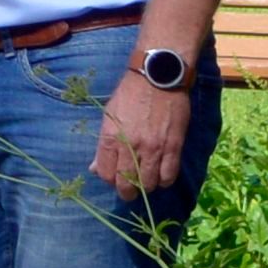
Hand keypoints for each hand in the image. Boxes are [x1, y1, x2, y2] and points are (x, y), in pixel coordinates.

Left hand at [89, 65, 193, 200]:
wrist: (158, 76)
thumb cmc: (130, 93)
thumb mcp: (109, 115)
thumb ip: (103, 144)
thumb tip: (94, 168)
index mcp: (110, 137)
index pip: (105, 173)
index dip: (109, 180)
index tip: (114, 178)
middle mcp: (130, 146)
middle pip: (126, 184)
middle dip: (126, 191)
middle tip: (130, 190)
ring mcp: (153, 148)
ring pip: (149, 184)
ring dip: (146, 187)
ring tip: (146, 181)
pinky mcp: (173, 146)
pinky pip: (169, 176)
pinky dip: (164, 180)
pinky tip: (161, 175)